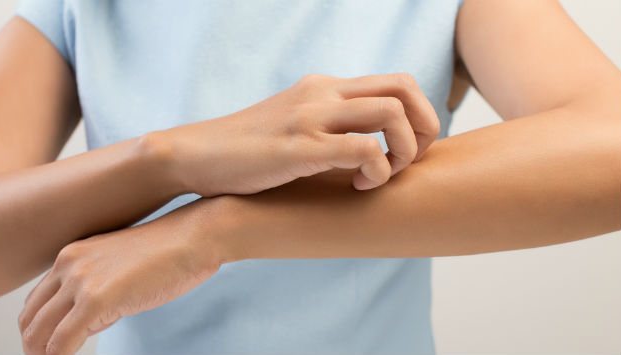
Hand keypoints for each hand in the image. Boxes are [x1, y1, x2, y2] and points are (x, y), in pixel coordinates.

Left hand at [17, 202, 221, 354]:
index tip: (51, 349)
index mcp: (71, 256)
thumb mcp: (119, 266)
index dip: (39, 331)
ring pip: (38, 335)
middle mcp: (68, 265)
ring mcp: (81, 282)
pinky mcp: (97, 300)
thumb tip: (86, 323)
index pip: (36, 303)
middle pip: (29, 319)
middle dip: (35, 348)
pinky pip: (61, 344)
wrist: (193, 237)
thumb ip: (96, 288)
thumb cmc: (169, 252)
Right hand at [152, 73, 439, 195]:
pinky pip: (364, 148)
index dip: (419, 115)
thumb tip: (368, 151)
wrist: (195, 154)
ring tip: (382, 175)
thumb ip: (328, 129)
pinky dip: (377, 171)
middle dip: (424, 127)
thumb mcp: (293, 128)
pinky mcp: (300, 145)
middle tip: (409, 161)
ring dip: (404, 149)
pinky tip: (357, 187)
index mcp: (323, 88)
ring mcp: (311, 115)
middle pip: (405, 88)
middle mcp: (322, 93)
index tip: (407, 150)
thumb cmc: (245, 152)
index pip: (396, 82)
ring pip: (391, 111)